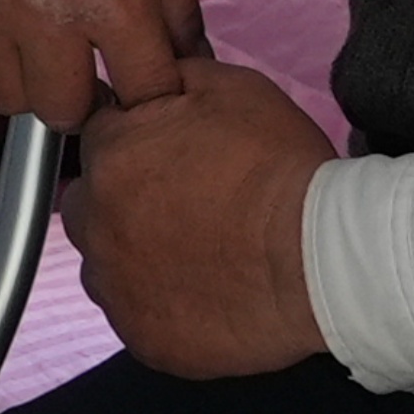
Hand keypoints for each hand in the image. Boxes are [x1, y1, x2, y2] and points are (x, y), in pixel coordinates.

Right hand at [0, 0, 198, 131]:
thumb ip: (177, 4)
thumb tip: (190, 62)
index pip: (144, 93)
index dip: (150, 93)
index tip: (142, 81)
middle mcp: (44, 12)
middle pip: (66, 111)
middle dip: (85, 95)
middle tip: (87, 63)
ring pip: (4, 98)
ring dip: (27, 80)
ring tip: (39, 39)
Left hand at [65, 67, 331, 376]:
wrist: (322, 259)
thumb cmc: (283, 172)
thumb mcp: (236, 89)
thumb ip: (177, 76)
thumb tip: (156, 75)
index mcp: (113, 154)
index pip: (98, 137)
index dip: (136, 142)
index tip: (167, 154)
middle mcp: (98, 222)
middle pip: (91, 204)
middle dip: (124, 200)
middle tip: (185, 204)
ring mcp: (116, 287)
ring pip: (107, 265)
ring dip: (136, 255)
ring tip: (198, 251)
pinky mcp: (142, 338)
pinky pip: (136, 316)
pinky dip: (162, 305)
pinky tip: (206, 290)